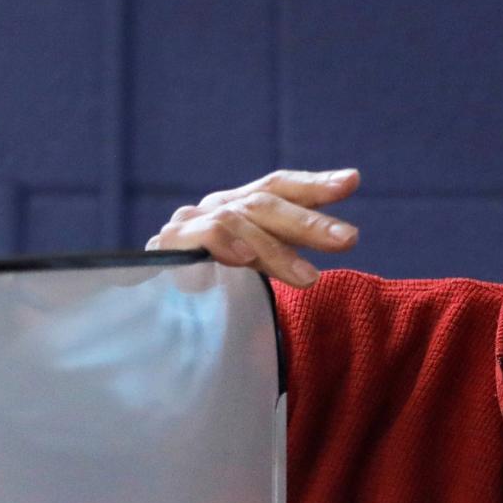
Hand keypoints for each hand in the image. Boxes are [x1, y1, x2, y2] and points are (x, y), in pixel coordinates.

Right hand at [146, 167, 362, 288]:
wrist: (150, 320)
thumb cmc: (210, 296)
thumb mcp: (253, 270)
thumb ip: (282, 252)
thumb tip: (338, 244)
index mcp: (238, 209)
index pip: (277, 187)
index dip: (313, 184)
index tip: (351, 181)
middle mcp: (214, 208)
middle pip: (265, 203)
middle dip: (308, 222)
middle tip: (349, 239)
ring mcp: (189, 223)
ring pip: (241, 221)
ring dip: (277, 250)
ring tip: (309, 279)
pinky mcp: (168, 244)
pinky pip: (204, 234)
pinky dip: (226, 242)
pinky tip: (245, 258)